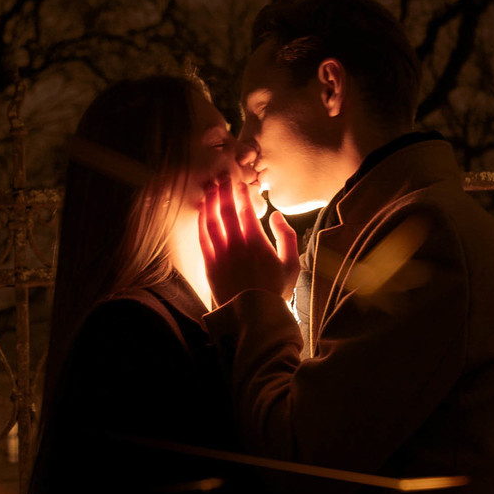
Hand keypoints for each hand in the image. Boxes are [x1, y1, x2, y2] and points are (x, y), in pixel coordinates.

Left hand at [199, 173, 299, 306]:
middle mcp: (237, 244)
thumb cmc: (275, 290)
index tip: (240, 184)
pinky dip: (201, 221)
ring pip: (211, 220)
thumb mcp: (292, 264)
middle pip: (226, 210)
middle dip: (224, 191)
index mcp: (258, 241)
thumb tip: (276, 215)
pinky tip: (201, 211)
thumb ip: (287, 236)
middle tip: (222, 177)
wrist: (253, 316)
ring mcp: (220, 253)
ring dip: (210, 201)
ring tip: (210, 188)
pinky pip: (202, 237)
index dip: (242, 194)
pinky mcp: (209, 264)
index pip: (246, 210)